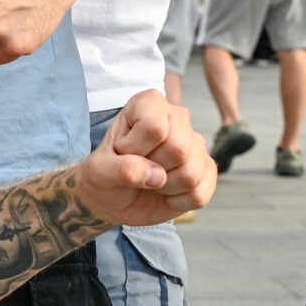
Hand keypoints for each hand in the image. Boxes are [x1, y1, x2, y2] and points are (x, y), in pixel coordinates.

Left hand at [79, 92, 215, 224]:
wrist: (113, 198)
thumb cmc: (105, 174)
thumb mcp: (99, 171)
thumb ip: (121, 168)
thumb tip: (157, 176)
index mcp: (149, 103)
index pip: (155, 127)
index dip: (134, 148)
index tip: (121, 151)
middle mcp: (178, 117)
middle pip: (179, 149)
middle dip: (152, 168)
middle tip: (138, 168)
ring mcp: (196, 144)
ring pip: (191, 173)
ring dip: (164, 187)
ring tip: (151, 180)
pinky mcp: (207, 170)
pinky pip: (199, 194)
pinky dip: (177, 202)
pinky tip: (165, 191)